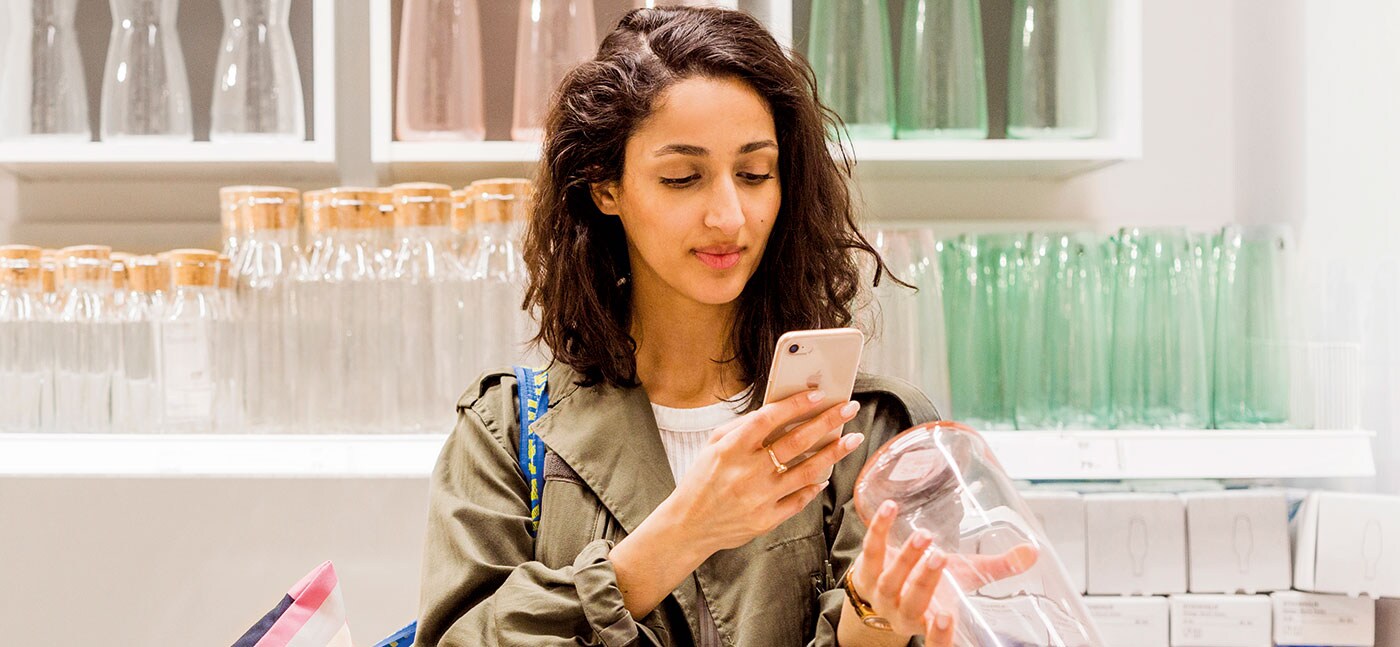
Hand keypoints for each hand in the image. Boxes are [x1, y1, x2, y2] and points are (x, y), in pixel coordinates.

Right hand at [661, 389, 865, 555]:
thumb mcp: (712, 446)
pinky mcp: (767, 519)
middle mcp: (747, 472)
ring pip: (807, 471)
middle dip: (827, 422)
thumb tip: (775, 412)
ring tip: (852, 439)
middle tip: (849, 409)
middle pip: (796, 442)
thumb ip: (741, 427)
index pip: (769, 418)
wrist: (689, 525)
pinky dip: (815, 486)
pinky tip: (826, 474)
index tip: (818, 395)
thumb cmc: (702, 481)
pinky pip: (799, 499)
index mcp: (731, 449)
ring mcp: (760, 497)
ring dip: (833, 453)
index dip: (796, 405)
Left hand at [847, 500, 1039, 641]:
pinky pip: (871, 550)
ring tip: (924, 536)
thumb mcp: (963, 577)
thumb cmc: (927, 581)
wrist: (882, 580)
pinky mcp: (864, 570)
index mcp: (930, 620)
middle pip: (913, 602)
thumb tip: (1033, 553)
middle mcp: (903, 611)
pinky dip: (878, 530)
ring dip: (906, 557)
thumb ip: (997, 568)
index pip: (935, 639)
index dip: (940, 634)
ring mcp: (881, 592)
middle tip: (940, 558)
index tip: (948, 617)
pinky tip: (888, 509)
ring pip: (890, 579)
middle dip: (925, 581)